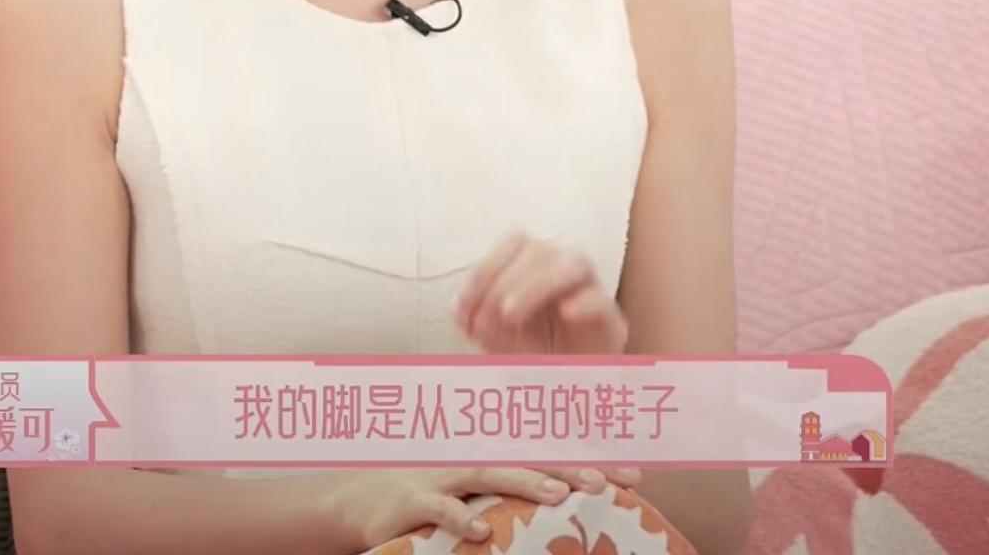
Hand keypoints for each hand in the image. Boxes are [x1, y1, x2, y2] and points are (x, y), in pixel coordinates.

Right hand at [324, 462, 640, 548]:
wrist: (356, 500)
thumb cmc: (421, 499)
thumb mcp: (468, 493)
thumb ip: (507, 494)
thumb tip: (559, 500)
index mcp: (488, 460)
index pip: (544, 456)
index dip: (588, 462)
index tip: (633, 473)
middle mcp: (470, 461)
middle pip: (525, 458)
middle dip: (568, 468)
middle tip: (608, 481)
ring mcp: (441, 477)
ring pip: (487, 474)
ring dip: (522, 482)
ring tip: (556, 495)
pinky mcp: (413, 501)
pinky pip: (438, 508)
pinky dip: (457, 517)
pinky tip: (479, 531)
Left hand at [452, 231, 630, 357]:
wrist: (568, 394)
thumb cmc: (532, 355)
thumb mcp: (496, 337)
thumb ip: (477, 319)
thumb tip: (460, 311)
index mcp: (537, 264)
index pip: (515, 241)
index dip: (486, 267)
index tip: (462, 305)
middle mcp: (565, 269)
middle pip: (541, 249)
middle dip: (506, 281)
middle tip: (489, 316)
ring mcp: (592, 293)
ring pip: (575, 264)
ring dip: (537, 284)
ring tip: (510, 314)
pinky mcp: (611, 324)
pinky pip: (602, 300)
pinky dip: (583, 302)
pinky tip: (564, 313)